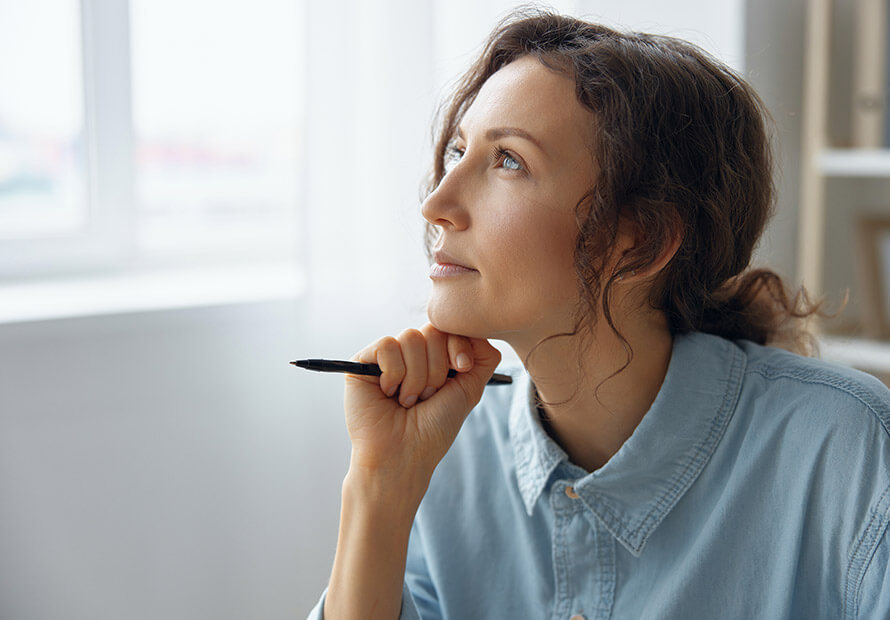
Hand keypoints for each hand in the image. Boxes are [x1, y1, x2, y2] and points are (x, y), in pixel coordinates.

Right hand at [343, 324, 500, 488]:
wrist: (403, 455)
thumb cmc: (433, 429)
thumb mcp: (468, 391)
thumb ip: (483, 359)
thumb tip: (482, 331)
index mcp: (434, 358)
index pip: (450, 328)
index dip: (459, 346)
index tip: (462, 369)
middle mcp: (411, 354)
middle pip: (432, 330)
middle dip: (437, 369)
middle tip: (427, 397)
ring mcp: (386, 357)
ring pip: (411, 338)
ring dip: (416, 377)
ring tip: (408, 400)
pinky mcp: (362, 361)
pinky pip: (387, 345)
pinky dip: (394, 374)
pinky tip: (389, 394)